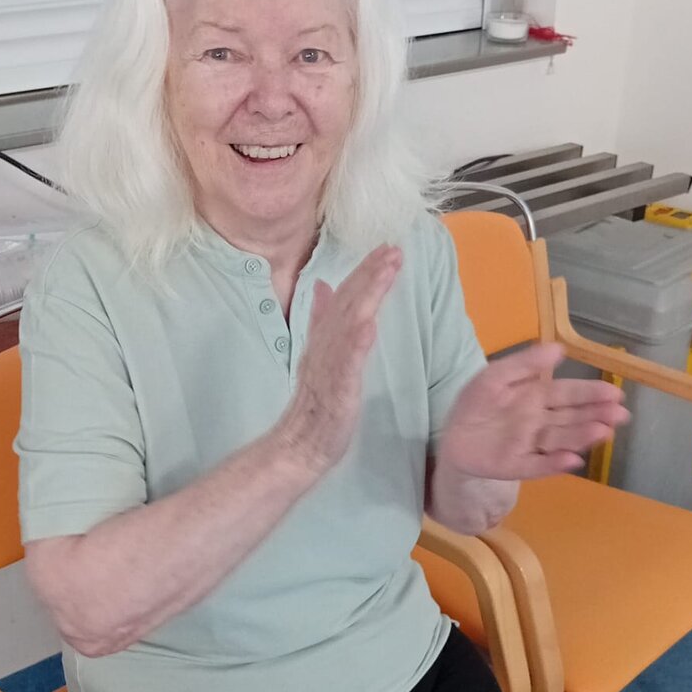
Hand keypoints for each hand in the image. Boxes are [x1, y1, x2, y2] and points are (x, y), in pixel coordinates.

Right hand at [276, 245, 402, 473]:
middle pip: (350, 302)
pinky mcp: (336, 389)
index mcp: (326, 337)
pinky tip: (369, 323)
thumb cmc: (315, 403)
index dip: (366, 271)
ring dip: (368, 294)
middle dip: (371, 273)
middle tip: (392, 249)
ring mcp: (331, 365)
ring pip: (350, 322)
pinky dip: (357, 342)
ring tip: (386, 271)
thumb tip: (321, 286)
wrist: (299, 443)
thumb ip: (321, 319)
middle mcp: (327, 345)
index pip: (347, 297)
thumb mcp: (319, 354)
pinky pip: (346, 362)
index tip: (386, 248)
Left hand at [438, 342, 628, 480]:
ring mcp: (529, 446)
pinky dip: (554, 464)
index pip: (568, 394)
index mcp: (536, 397)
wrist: (451, 436)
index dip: (591, 393)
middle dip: (596, 416)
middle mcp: (539, 422)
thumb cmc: (476, 404)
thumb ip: (524, 363)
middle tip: (621, 415)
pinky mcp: (515, 466)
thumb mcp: (496, 375)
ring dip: (581, 437)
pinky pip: (536, 465)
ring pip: (560, 440)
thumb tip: (559, 348)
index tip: (616, 392)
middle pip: (571, 418)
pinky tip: (572, 461)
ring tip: (603, 432)